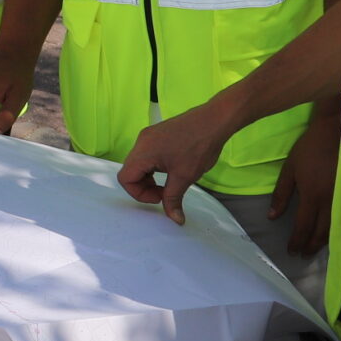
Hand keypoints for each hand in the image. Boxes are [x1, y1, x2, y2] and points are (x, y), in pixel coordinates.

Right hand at [116, 103, 238, 223]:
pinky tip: (172, 169)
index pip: (125, 178)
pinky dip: (154, 167)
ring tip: (169, 183)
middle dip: (144, 187)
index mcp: (143, 151)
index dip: (139, 194)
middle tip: (164, 193)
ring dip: (149, 178)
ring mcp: (149, 136)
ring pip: (139, 163)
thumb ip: (173, 199)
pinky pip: (147, 154)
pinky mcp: (158, 134)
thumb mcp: (184, 177)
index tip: (160, 197)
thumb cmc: (199, 146)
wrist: (214, 120)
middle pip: (130, 171)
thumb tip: (175, 219)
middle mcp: (142, 141)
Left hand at [269, 107, 340, 254]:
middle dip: (311, 246)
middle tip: (303, 255)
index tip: (291, 251)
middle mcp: (330, 202)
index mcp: (312, 196)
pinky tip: (332, 233)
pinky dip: (337, 229)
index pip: (303, 226)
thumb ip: (281, 194)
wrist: (336, 132)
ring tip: (315, 248)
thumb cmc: (310, 148)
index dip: (297, 241)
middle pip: (321, 232)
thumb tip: (272, 216)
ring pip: (334, 228)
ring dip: (324, 241)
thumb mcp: (290, 168)